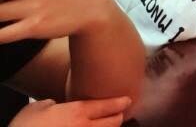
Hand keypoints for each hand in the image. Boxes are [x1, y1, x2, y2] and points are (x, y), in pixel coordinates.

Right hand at [13, 97, 132, 126]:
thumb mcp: (38, 108)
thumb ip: (53, 104)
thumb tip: (56, 106)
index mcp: (77, 113)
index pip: (107, 106)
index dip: (120, 103)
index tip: (127, 100)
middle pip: (113, 122)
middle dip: (118, 117)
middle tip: (120, 113)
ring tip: (110, 124)